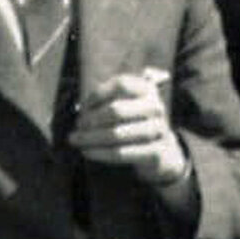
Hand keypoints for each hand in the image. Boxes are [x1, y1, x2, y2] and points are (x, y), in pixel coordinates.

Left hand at [67, 68, 187, 187]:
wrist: (163, 152)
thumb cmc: (134, 124)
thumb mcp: (125, 105)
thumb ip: (105, 102)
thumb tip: (82, 113)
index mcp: (146, 90)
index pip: (120, 85)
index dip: (99, 94)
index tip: (84, 107)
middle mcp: (155, 107)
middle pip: (116, 110)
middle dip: (91, 119)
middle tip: (78, 127)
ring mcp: (158, 130)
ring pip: (116, 134)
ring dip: (92, 138)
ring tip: (77, 141)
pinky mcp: (155, 152)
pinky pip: (122, 153)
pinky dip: (101, 153)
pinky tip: (88, 152)